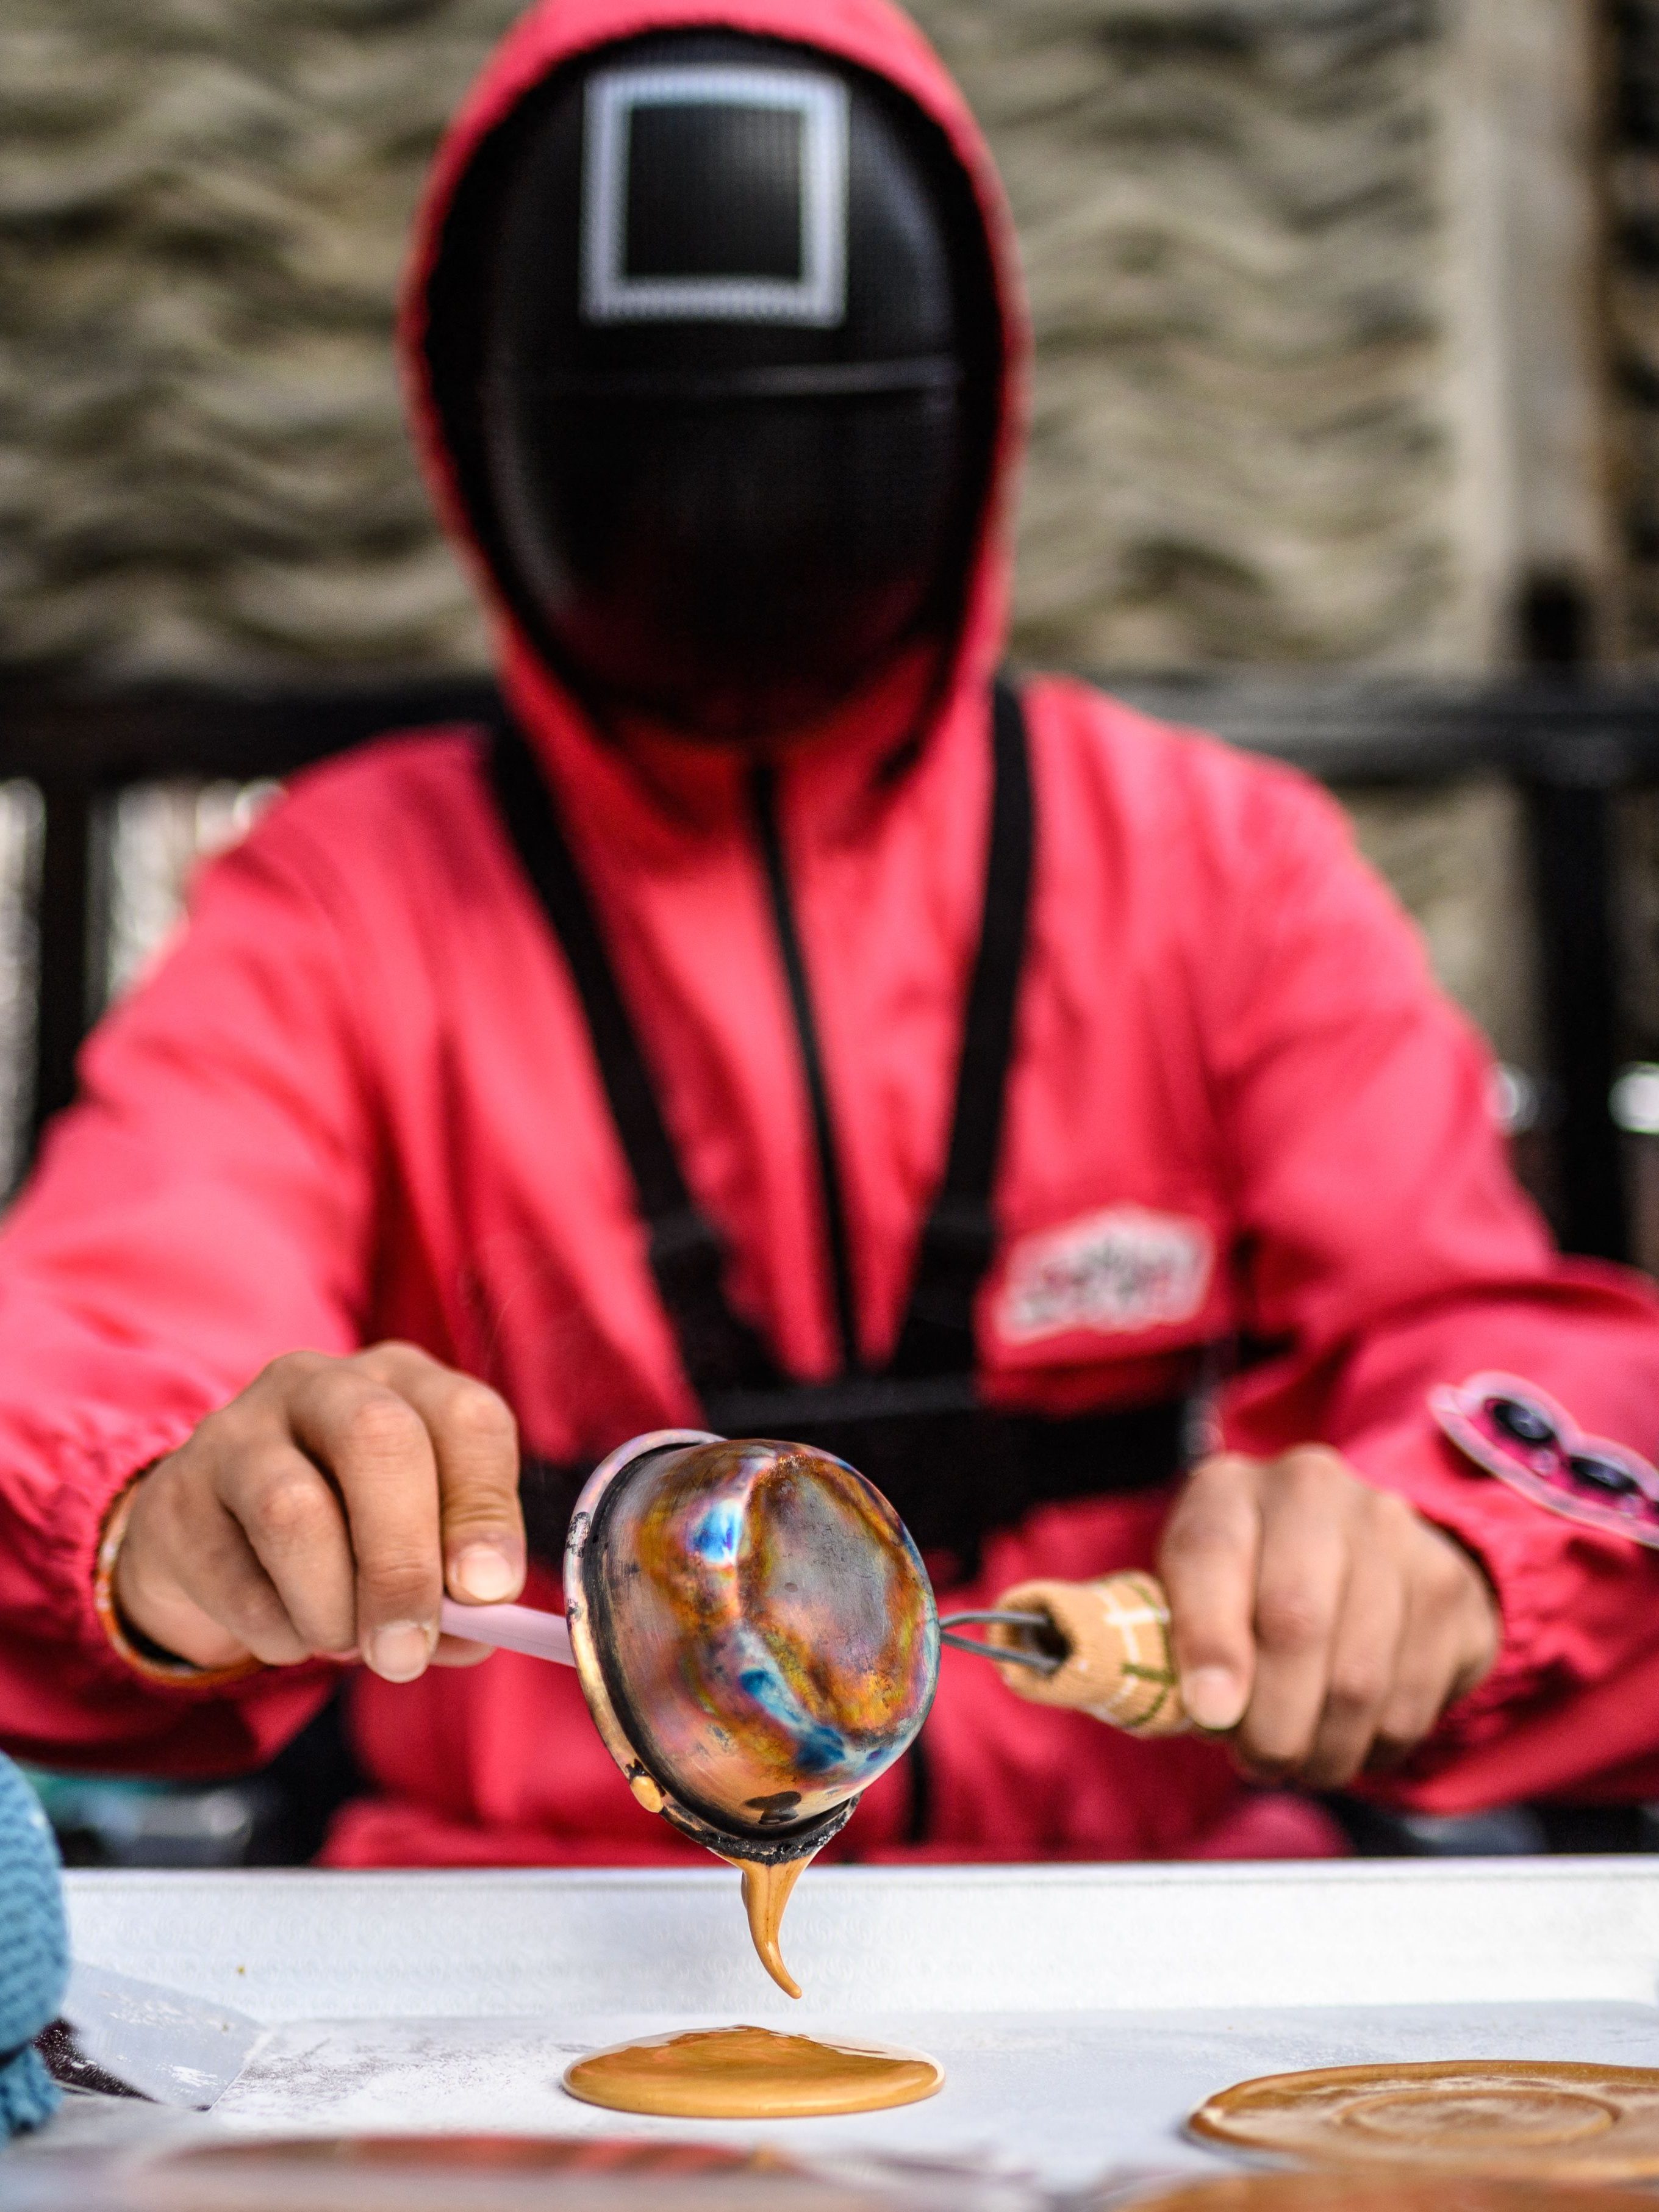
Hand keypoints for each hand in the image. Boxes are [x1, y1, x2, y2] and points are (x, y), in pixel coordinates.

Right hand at [114, 1343, 523, 1680]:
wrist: (214, 1542)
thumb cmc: (345, 1535)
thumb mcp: (416, 1540)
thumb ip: (457, 1583)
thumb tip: (484, 1624)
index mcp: (404, 1382)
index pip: (466, 1417)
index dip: (485, 1509)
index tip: (489, 1593)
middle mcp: (321, 1384)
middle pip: (378, 1440)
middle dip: (403, 1562)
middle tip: (409, 1647)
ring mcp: (237, 1430)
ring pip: (294, 1510)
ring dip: (332, 1606)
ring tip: (347, 1644)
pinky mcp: (177, 1497)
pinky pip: (233, 1578)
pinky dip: (278, 1632)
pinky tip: (291, 1636)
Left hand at [1156, 1446, 1499, 1786]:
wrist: (1350, 1548)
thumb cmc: (1243, 1585)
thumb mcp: (1186, 1594)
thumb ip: (1172, 1641)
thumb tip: (1208, 1709)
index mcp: (1230, 1486)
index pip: (1211, 1554)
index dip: (1208, 1642)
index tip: (1211, 1715)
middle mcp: (1315, 1489)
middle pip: (1295, 1623)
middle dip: (1271, 1722)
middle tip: (1257, 1760)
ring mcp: (1394, 1531)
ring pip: (1359, 1678)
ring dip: (1323, 1748)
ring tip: (1297, 1759)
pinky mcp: (1449, 1586)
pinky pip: (1413, 1701)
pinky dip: (1374, 1746)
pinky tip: (1347, 1740)